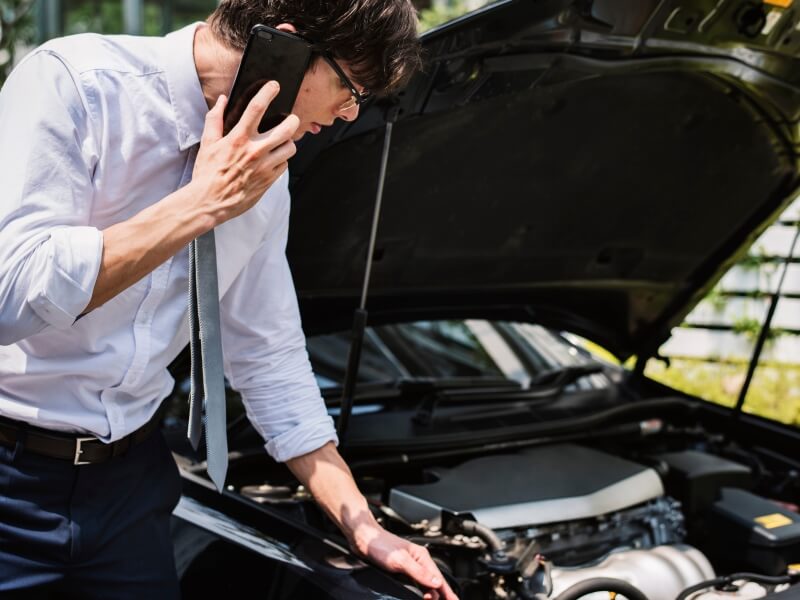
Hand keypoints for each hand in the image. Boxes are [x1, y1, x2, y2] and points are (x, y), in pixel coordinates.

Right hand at [190, 81, 298, 226]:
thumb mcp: (207, 143)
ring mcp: (265, 167)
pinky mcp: (269, 180)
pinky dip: (282, 160)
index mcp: (238, 138)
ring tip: (281, 142)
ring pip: (290, 148)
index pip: (257, 108)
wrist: (210, 202)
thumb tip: (221, 100)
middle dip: (293, 120)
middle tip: (291, 119)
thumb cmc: (207, 173)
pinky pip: (285, 165)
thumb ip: (215, 118)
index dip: (268, 92)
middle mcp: (255, 151)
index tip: (274, 86)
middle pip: (287, 128)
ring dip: (288, 142)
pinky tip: (273, 159)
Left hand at [353, 525, 458, 599]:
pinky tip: (421, 594)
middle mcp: (417, 561)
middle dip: (442, 594)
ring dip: (432, 593)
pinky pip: (415, 583)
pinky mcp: (400, 570)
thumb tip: (436, 583)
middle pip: (434, 582)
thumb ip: (419, 573)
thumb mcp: (401, 560)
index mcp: (421, 557)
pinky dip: (421, 590)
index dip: (447, 592)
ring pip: (425, 583)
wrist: (363, 538)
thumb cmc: (380, 544)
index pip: (438, 579)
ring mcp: (409, 565)